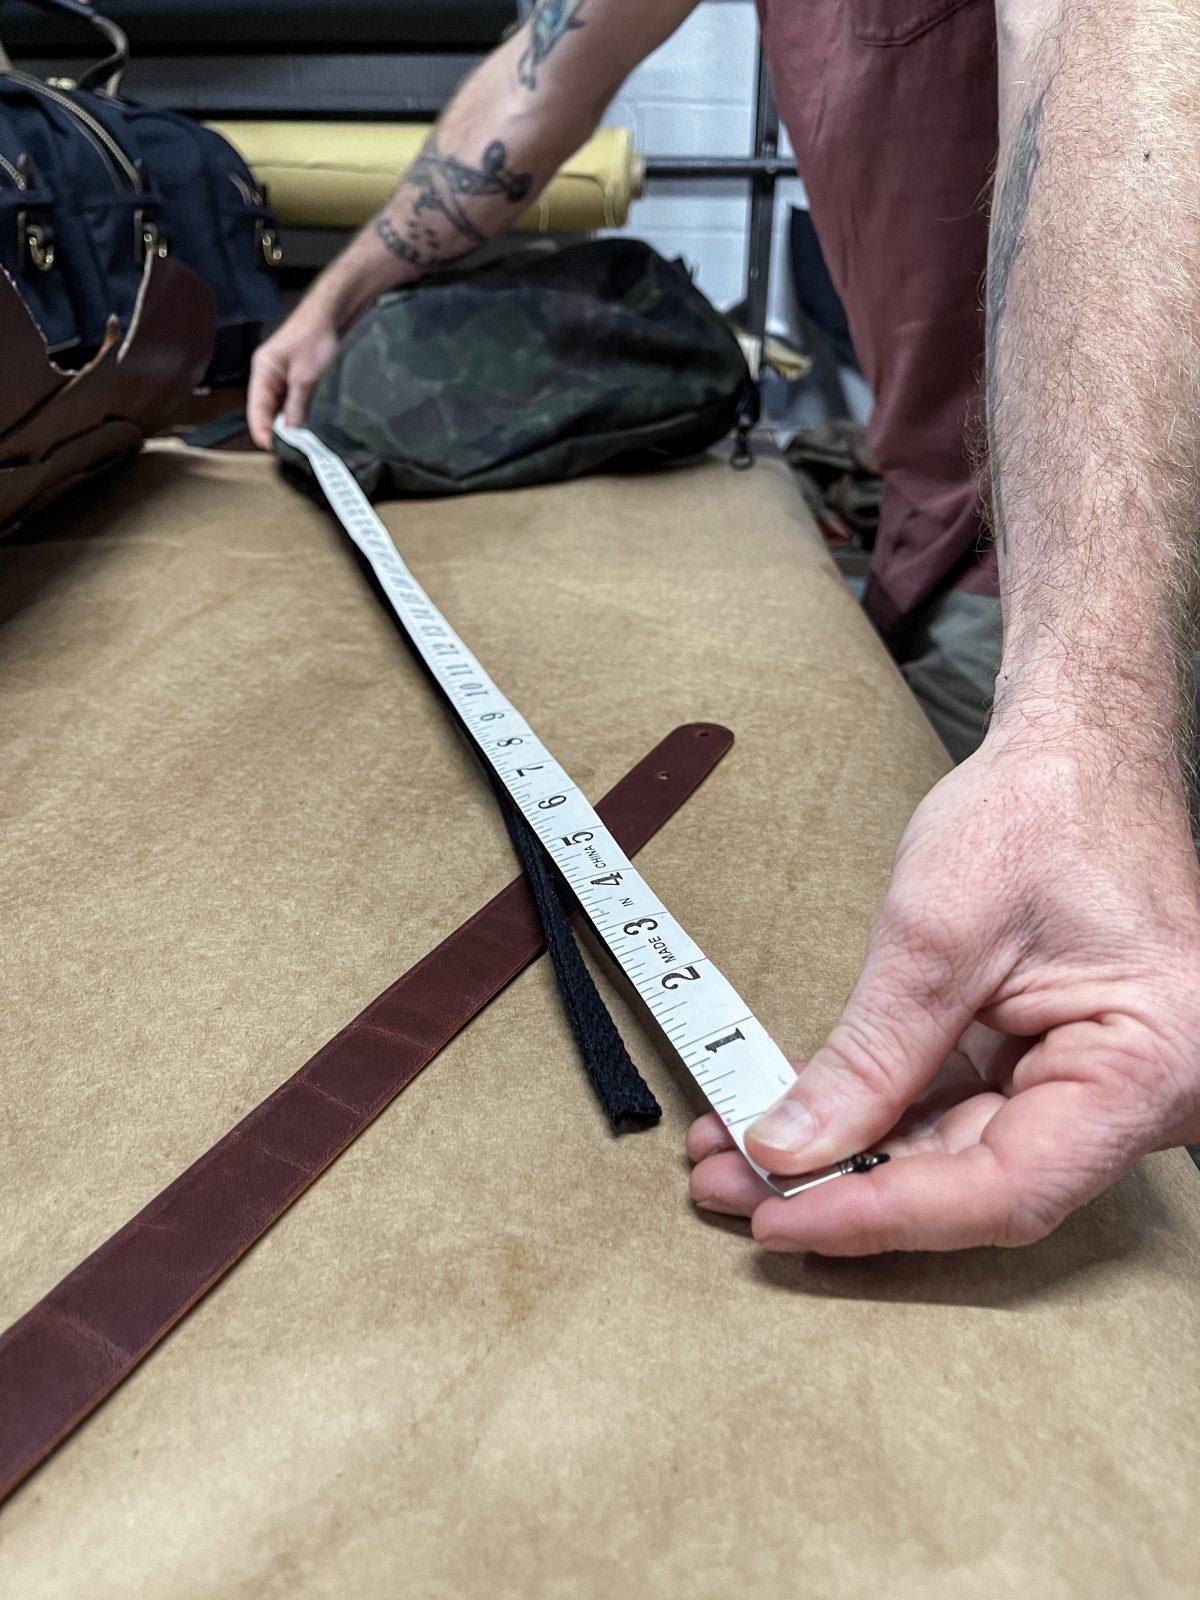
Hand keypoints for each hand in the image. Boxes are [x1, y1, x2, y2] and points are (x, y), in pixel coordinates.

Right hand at [247, 306, 341, 448]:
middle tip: (289, 452)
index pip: (256, 409)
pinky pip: (292, 402)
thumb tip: (291, 432)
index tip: (273, 449)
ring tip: (298, 444)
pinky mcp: (296, 379)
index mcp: (262, 371)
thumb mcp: (305, 377)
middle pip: (266, 411)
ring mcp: (281, 377)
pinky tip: (306, 426)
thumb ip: (296, 405)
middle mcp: (268, 375)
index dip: (262, 430)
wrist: (331, 315)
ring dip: (288, 424)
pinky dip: (298, 415)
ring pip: (280, 408)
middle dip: (276, 430)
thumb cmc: (314, 338)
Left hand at [687, 724, 1199, 1253]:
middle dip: (843, 1187)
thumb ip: (870, 1055)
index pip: (1005, 1188)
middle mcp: (1136, 1095)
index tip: (782, 1218)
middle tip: (732, 1189)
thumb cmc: (1043, 811)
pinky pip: (959, 1109)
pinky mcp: (1048, 1060)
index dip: (882, 1215)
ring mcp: (1091, 1081)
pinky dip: (875, 1113)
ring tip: (734, 1155)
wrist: (1079, 750)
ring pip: (957, 1153)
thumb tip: (791, 1145)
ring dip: (846, 1156)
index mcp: (1146, 1067)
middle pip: (975, 1183)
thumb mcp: (938, 932)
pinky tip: (792, 1117)